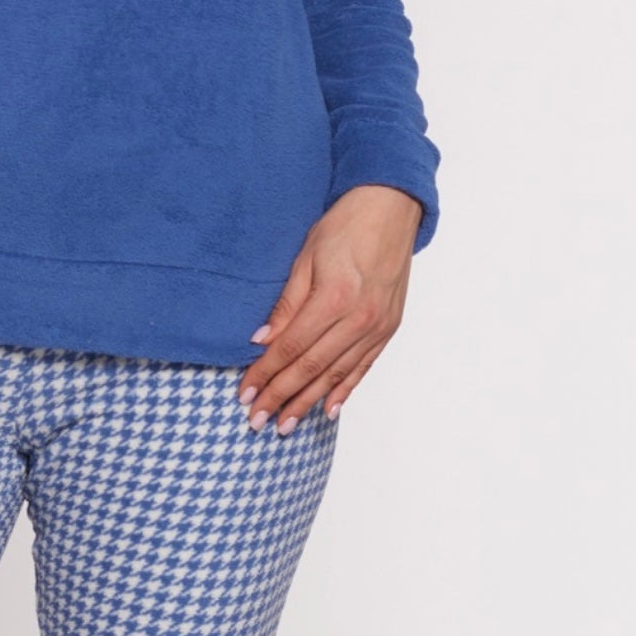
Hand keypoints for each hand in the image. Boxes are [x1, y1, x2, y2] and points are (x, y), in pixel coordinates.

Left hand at [236, 185, 422, 432]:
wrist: (390, 210)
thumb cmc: (343, 227)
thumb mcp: (305, 258)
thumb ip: (286, 304)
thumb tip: (262, 341)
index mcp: (334, 298)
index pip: (290, 347)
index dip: (265, 373)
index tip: (245, 394)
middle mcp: (359, 318)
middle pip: (311, 368)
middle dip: (281, 397)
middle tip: (258, 421)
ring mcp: (377, 326)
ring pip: (336, 375)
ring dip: (308, 402)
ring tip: (286, 425)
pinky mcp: (389, 327)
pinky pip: (363, 367)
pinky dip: (344, 390)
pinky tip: (328, 409)